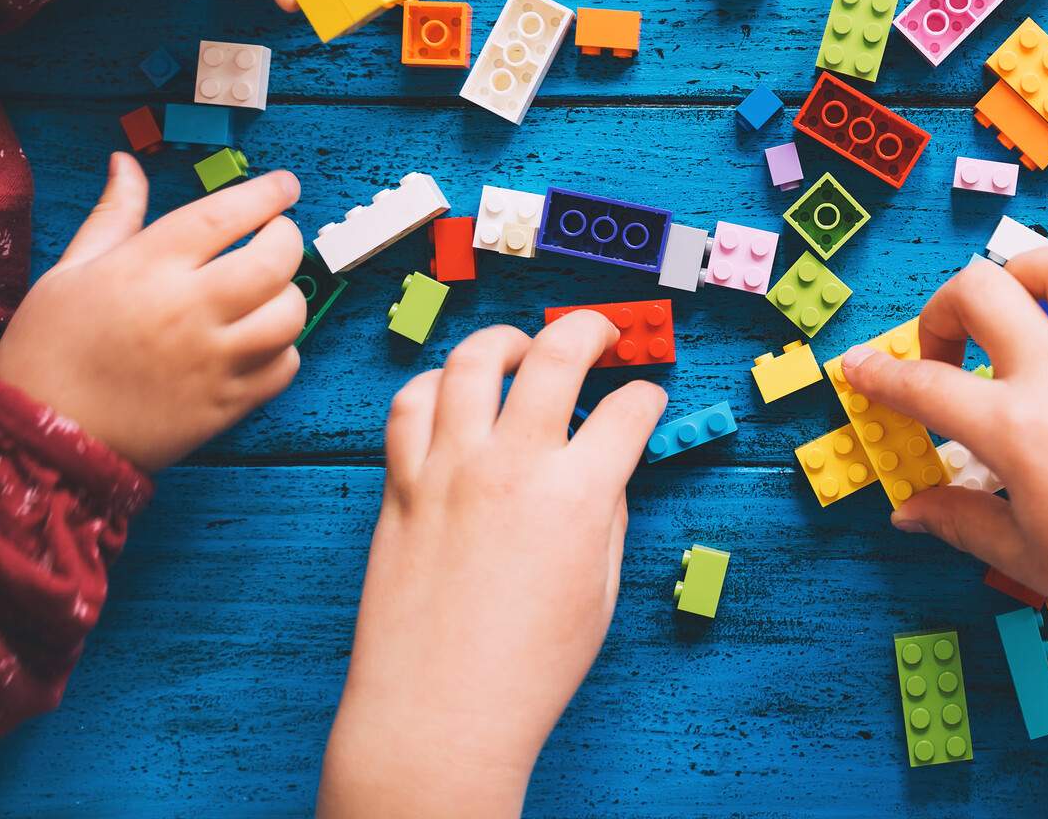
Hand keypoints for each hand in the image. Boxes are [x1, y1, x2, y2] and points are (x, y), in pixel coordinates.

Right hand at [0, 154, 305, 471]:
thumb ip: (113, 215)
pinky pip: (284, 367)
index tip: (285, 185)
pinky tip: (258, 341)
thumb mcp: (69, 271)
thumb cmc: (49, 351)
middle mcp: (189, 310)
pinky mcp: (226, 404)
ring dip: (289, 295)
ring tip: (267, 291)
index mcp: (148, 268)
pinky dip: (283, 350)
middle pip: (275, 260)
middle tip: (276, 234)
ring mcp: (214, 360)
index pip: (225, 215)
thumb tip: (125, 164)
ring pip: (290, 314)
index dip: (265, 193)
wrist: (41, 440)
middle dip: (287, 237)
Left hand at [318, 320, 666, 818]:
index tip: (645, 399)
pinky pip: (410, 405)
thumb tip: (603, 469)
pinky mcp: (400, 488)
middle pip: (556, 355)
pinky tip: (454, 393)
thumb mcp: (599, 593)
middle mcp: (511, 468)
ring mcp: (448, 471)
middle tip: (601, 333)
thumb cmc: (526, 672)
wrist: (438, 717)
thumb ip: (607, 517)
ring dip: (506, 341)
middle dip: (590, 330)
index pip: (628, 410)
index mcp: (576, 497)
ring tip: (521, 349)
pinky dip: (435, 385)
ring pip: (472, 362)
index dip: (647, 397)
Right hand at [842, 247, 1047, 770]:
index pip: (921, 388)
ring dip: (1030, 272)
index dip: (877, 376)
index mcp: (1014, 430)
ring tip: (1021, 306)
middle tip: (947, 353)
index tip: (859, 369)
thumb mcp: (1025, 555)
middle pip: (980, 291)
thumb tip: (907, 512)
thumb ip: (959, 522)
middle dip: (943, 310)